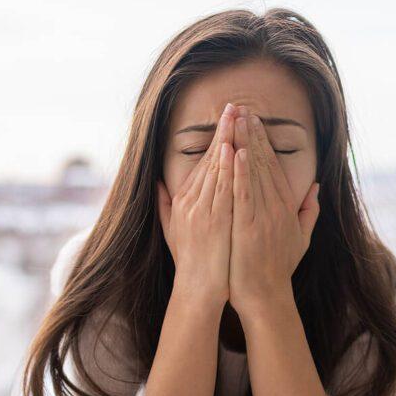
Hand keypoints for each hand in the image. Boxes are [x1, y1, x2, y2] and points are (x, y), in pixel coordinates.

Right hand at [157, 103, 236, 306]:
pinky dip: (228, 168)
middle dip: (222, 131)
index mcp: (183, 202)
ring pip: (216, 168)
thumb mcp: (172, 231)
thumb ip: (165, 205)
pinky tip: (234, 149)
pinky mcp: (214, 221)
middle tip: (232, 106)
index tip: (226, 119)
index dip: (215, 139)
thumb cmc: (191, 262)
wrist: (198, 289)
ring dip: (227, 141)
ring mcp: (202, 211)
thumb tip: (158, 184)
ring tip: (237, 117)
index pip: (202, 164)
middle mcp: (190, 202)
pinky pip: (223, 189)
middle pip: (209, 159)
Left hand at [229, 108, 319, 318]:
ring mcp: (263, 216)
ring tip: (238, 120)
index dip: (264, 142)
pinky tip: (238, 152)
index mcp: (285, 207)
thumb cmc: (277, 269)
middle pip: (264, 163)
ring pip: (254, 173)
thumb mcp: (299, 238)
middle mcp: (276, 207)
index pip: (273, 167)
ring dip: (246, 144)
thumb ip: (308, 212)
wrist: (265, 296)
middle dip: (253, 134)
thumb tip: (316, 188)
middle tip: (242, 108)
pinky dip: (241, 173)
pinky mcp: (250, 227)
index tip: (254, 121)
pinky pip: (244, 194)